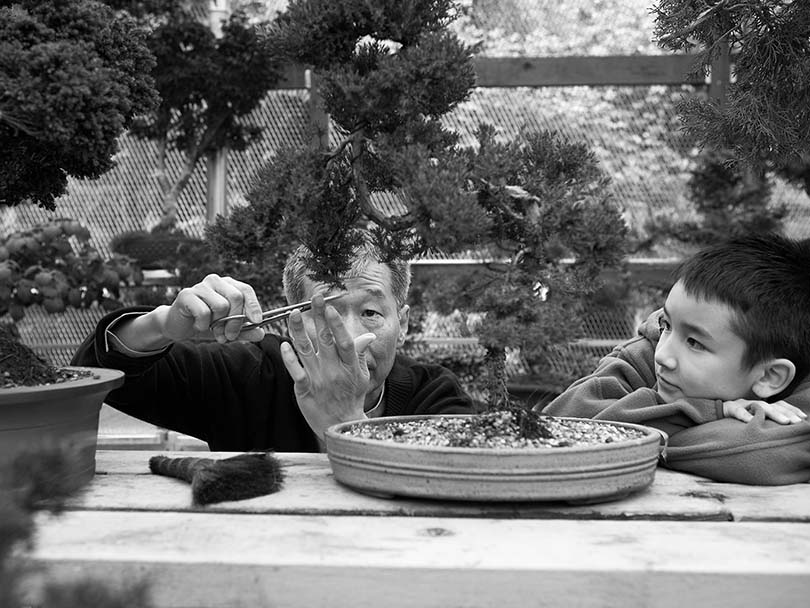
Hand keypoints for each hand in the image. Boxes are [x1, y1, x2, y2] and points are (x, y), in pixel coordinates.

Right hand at [162, 274, 264, 343]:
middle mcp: (215, 281)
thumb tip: (261, 333)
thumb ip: (245, 331)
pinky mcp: (186, 295)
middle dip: (236, 321)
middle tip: (230, 335)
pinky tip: (198, 325)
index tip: (257, 322)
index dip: (253, 305)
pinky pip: (203, 312)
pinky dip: (203, 324)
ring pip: (221, 305)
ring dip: (219, 325)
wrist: (179, 326)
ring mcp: (200, 286)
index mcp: (228, 285)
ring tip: (213, 330)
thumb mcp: (228, 329)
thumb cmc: (206, 323)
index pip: (246, 290)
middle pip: (236, 297)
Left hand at [279, 294, 375, 439]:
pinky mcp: (304, 389)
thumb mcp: (362, 375)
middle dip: (318, 316)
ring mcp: (318, 379)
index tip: (330, 307)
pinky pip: (295, 370)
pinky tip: (284, 344)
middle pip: (324, 339)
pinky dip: (289, 357)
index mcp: (350, 366)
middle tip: (314, 297)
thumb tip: (368, 335)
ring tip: (293, 313)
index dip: (336, 323)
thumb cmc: (352, 397)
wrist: (341, 424)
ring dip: (298, 330)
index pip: (344, 341)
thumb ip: (360, 354)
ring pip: (305, 350)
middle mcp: (334, 371)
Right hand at [722, 398, 807, 424]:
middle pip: (773, 405)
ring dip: (774, 413)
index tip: (803, 418)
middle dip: (787, 413)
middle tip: (797, 422)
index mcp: (759, 406)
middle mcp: (752, 403)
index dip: (791, 410)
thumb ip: (762, 424)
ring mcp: (741, 404)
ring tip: (784, 422)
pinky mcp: (729, 408)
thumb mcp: (750, 422)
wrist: (709, 414)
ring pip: (759, 406)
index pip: (779, 404)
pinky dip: (745, 416)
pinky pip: (738, 411)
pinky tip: (751, 421)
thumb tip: (780, 432)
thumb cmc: (732, 421)